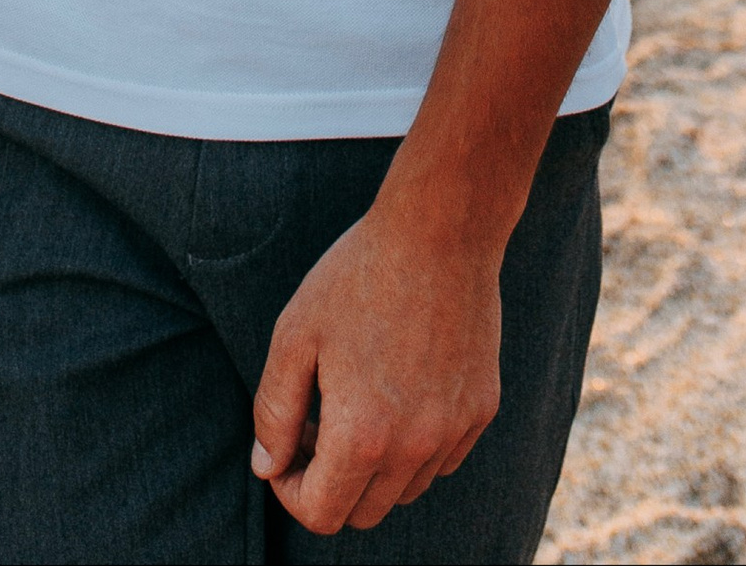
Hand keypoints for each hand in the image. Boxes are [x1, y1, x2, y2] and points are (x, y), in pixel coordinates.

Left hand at [250, 187, 506, 535]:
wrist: (440, 231)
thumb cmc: (358, 276)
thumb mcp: (295, 335)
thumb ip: (273, 412)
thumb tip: (265, 468)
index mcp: (362, 435)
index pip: (320, 514)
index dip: (289, 490)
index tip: (283, 449)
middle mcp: (414, 449)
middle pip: (362, 513)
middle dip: (327, 481)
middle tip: (313, 420)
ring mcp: (453, 432)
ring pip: (403, 490)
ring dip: (371, 467)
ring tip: (353, 401)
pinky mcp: (481, 411)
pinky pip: (439, 460)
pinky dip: (412, 448)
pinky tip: (396, 391)